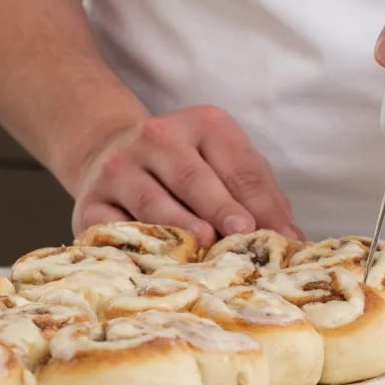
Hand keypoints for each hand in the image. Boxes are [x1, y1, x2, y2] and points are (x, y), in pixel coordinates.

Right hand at [70, 105, 302, 247]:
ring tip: (206, 247)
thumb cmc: (186, 168)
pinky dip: (137, 244)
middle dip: (222, 209)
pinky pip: (114, 226)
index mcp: (204, 125)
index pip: (238, 167)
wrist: (111, 153)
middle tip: (243, 234)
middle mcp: (158, 137)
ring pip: (154, 201)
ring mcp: (121, 167)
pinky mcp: (92, 201)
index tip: (281, 237)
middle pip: (195, 178)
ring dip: (182, 226)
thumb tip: (293, 239)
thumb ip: (260, 196)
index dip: (262, 204)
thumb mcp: (226, 164)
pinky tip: (157, 260)